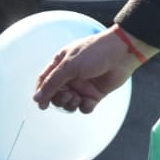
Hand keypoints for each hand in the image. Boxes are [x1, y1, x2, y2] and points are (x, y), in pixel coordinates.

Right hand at [32, 26, 149, 113]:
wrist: (122, 53)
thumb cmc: (95, 52)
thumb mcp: (69, 65)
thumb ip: (52, 82)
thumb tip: (36, 98)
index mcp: (61, 64)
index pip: (45, 80)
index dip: (41, 93)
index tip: (42, 104)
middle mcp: (71, 75)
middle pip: (56, 95)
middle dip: (59, 99)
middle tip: (68, 95)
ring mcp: (83, 85)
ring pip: (69, 103)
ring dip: (70, 104)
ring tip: (77, 97)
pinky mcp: (95, 93)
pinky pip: (84, 107)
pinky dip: (84, 107)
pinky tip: (89, 101)